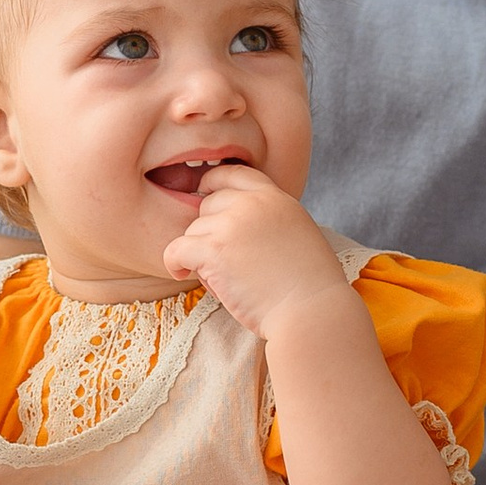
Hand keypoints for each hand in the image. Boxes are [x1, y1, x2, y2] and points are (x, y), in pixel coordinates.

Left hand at [161, 164, 345, 335]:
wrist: (311, 310)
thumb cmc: (310, 287)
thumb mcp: (299, 235)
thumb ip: (271, 221)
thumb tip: (246, 229)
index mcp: (276, 198)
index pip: (235, 174)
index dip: (214, 183)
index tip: (203, 194)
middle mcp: (252, 204)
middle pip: (208, 204)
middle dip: (209, 231)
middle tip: (223, 261)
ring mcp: (231, 224)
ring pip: (193, 231)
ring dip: (200, 255)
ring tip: (225, 280)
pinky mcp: (213, 250)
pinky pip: (176, 249)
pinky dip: (175, 262)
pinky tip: (182, 273)